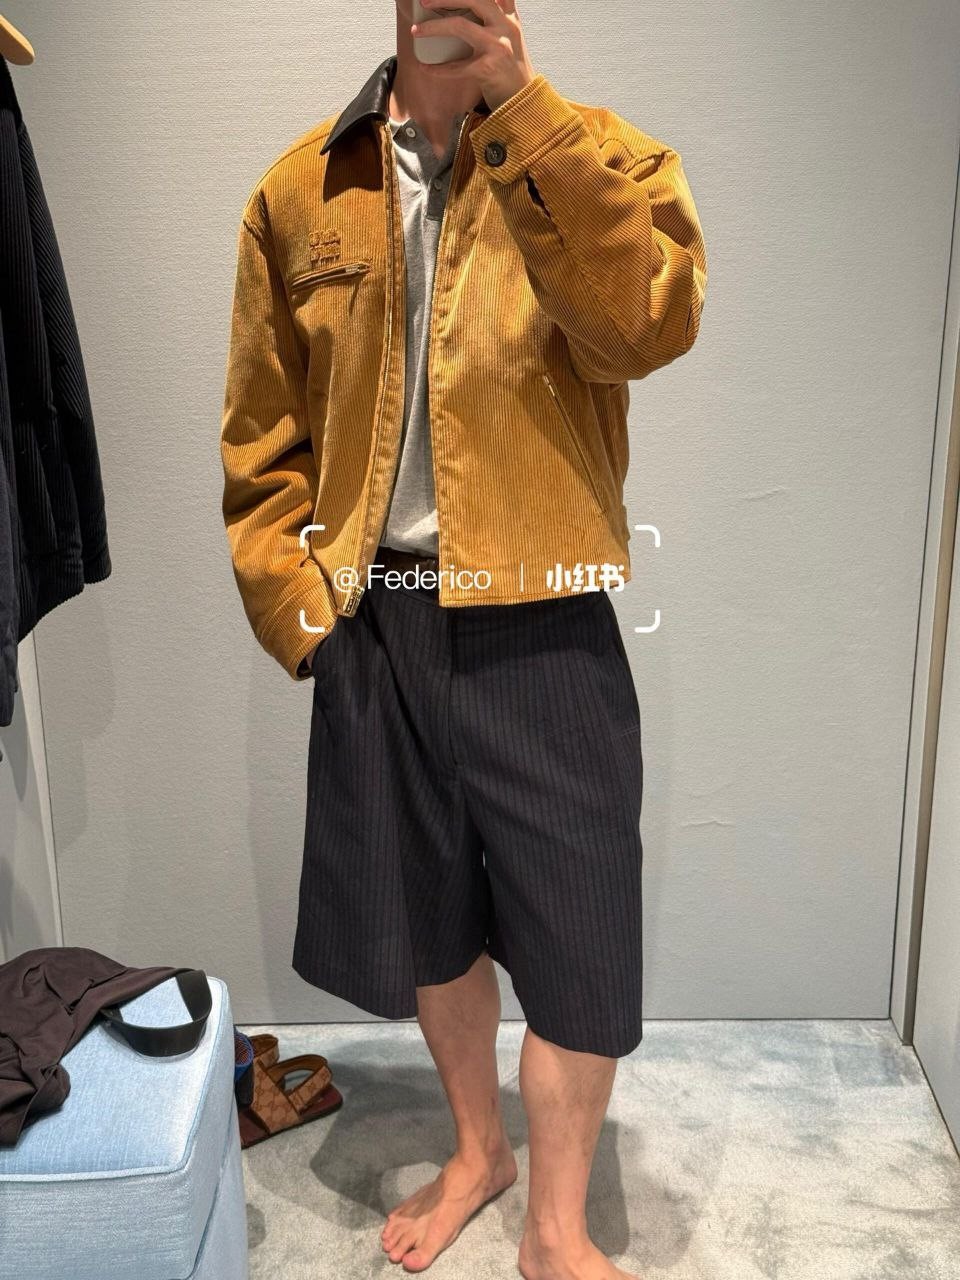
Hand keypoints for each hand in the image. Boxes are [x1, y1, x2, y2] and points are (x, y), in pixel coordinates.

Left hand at [411, 0, 535, 110]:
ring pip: (460, 26)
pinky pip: (457, 66)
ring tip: (417, 31)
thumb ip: (496, 16)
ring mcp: (498, 46)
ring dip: (434, 28)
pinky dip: (439, 69)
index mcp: (508, 16)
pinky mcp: (488, 68)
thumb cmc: (510, 67)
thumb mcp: (510, 35)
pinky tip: (426, 68)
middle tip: (425, 2)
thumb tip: (465, 6)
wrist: (523, 98)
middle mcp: (505, 26)